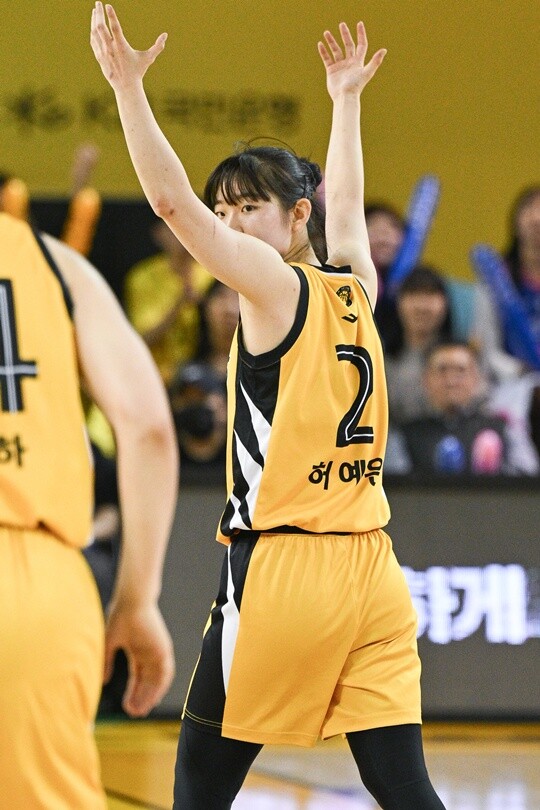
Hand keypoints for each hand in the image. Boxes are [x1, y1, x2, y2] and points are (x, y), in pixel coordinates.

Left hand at [90, 2, 166, 91]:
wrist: (126, 87)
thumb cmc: (138, 71)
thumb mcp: (149, 58)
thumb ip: (158, 46)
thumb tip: (166, 35)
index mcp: (122, 47)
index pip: (115, 27)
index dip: (111, 15)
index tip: (108, 5)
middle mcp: (110, 49)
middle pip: (101, 27)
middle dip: (99, 13)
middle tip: (98, 3)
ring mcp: (103, 53)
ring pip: (95, 32)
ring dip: (94, 20)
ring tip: (95, 11)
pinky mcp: (99, 57)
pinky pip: (93, 41)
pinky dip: (93, 31)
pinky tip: (94, 25)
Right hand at [104, 600, 174, 716]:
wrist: (132, 602)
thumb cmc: (119, 617)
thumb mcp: (109, 644)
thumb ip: (106, 662)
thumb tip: (103, 681)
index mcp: (137, 650)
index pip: (137, 677)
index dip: (132, 692)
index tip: (126, 706)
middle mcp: (149, 653)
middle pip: (147, 681)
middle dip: (141, 697)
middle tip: (134, 713)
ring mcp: (157, 651)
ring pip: (156, 680)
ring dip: (150, 695)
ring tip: (141, 710)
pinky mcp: (164, 649)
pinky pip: (165, 673)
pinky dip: (160, 687)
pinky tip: (153, 699)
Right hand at [318, 22, 385, 100]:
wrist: (344, 97)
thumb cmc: (356, 86)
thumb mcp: (367, 72)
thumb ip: (375, 61)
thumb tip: (384, 50)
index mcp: (358, 61)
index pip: (361, 45)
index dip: (361, 34)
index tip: (359, 24)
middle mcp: (349, 62)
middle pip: (348, 44)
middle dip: (345, 34)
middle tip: (342, 24)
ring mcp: (340, 66)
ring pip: (336, 50)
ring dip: (331, 41)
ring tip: (326, 32)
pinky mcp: (331, 71)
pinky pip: (327, 58)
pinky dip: (323, 51)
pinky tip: (320, 44)